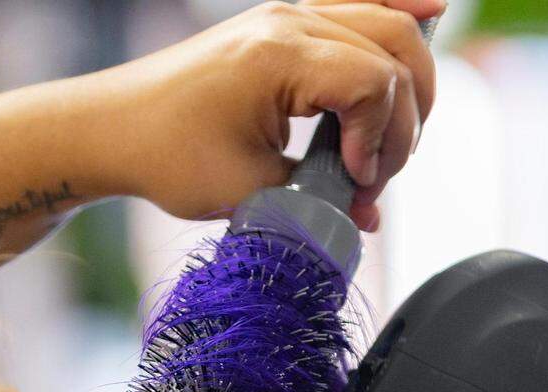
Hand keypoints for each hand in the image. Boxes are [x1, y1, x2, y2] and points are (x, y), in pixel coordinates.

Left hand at [117, 0, 441, 231]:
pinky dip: (398, 6)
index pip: (373, 82)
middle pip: (396, 44)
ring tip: (393, 134)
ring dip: (409, 79)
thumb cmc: (165, 156)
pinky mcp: (283, 24)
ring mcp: (287, 14)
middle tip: (379, 169)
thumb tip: (368, 214)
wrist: (113, 129)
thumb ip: (316, 199)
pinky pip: (357, 2)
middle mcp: (289, 20)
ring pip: (386, 20)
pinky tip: (434, 7)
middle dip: (408, 115)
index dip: (382, 138)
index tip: (358, 179)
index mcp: (278, 56)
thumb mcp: (246, 192)